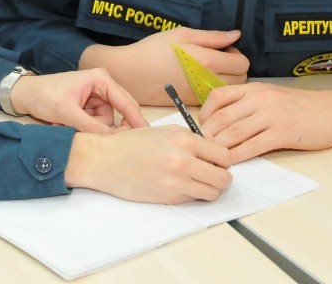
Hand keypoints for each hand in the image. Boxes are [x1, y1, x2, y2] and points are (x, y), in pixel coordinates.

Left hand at [10, 68, 148, 133]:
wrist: (25, 95)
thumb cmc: (45, 96)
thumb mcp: (68, 113)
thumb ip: (92, 127)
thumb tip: (113, 140)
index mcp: (101, 79)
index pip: (126, 102)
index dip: (136, 119)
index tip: (147, 134)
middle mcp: (103, 86)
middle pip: (120, 111)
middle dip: (109, 126)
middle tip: (109, 142)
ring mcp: (97, 96)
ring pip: (107, 120)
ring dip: (92, 128)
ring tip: (69, 125)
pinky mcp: (90, 106)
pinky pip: (97, 122)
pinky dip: (85, 127)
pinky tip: (68, 124)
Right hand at [65, 126, 232, 202]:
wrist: (107, 161)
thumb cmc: (133, 144)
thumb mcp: (165, 131)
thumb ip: (192, 138)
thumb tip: (214, 148)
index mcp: (184, 141)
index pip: (224, 156)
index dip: (223, 159)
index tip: (217, 160)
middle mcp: (183, 162)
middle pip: (223, 178)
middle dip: (222, 177)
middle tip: (213, 173)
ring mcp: (176, 183)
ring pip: (212, 193)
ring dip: (210, 189)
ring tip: (198, 181)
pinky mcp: (169, 199)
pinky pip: (194, 200)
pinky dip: (193, 194)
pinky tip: (180, 185)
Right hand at [80, 27, 247, 104]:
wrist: (130, 73)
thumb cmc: (153, 49)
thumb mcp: (182, 34)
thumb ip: (213, 37)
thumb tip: (236, 35)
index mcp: (208, 62)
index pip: (243, 64)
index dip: (236, 54)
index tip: (223, 50)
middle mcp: (207, 83)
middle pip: (241, 80)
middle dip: (235, 69)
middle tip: (217, 59)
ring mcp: (200, 96)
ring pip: (229, 92)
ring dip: (225, 80)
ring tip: (206, 69)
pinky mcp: (191, 104)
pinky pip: (213, 99)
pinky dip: (211, 90)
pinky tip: (196, 80)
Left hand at [199, 81, 331, 162]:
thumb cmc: (303, 107)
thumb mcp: (272, 96)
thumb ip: (249, 104)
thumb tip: (222, 121)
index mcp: (255, 88)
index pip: (218, 96)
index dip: (204, 114)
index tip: (200, 127)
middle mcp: (261, 98)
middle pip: (222, 118)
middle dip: (207, 135)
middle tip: (199, 148)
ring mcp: (272, 115)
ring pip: (234, 133)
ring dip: (219, 148)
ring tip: (212, 158)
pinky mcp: (283, 133)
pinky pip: (252, 146)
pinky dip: (238, 156)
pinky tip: (232, 163)